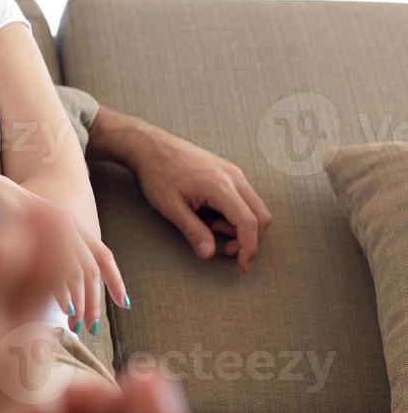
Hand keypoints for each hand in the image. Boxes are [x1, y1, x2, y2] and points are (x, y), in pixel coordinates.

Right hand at [0, 167, 126, 336]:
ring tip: (77, 325)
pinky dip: (63, 290)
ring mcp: (49, 224)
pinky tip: (63, 309)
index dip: (115, 279)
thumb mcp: (26, 232)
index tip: (125, 303)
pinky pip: (56, 266)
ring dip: (82, 301)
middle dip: (95, 300)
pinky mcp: (35, 230)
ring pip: (78, 269)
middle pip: (92, 266)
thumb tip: (60, 284)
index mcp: (66, 222)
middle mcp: (64, 221)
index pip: (101, 254)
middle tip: (93, 328)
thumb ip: (45, 250)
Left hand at [126, 126, 272, 272]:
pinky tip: (212, 214)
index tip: (242, 266)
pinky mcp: (228, 171)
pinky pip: (245, 197)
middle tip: (225, 249)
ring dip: (241, 225)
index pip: (249, 223)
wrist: (150, 146)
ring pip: (255, 206)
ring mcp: (233, 172)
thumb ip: (193, 231)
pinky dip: (236, 212)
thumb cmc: (157, 173)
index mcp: (220, 186)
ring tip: (210, 226)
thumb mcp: (170, 207)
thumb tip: (209, 254)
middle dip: (249, 239)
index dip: (249, 249)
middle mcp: (233, 177)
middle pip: (261, 215)